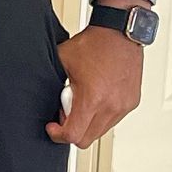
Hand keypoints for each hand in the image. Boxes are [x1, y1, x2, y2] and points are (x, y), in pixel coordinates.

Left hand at [46, 23, 144, 147]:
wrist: (120, 32)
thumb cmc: (95, 43)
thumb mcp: (63, 61)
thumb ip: (52, 82)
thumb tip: (40, 93)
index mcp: (92, 98)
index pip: (74, 135)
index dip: (58, 135)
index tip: (53, 127)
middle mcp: (111, 106)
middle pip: (86, 139)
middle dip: (72, 130)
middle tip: (66, 111)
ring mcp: (123, 106)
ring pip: (100, 131)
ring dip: (87, 123)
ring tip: (83, 101)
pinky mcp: (132, 102)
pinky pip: (112, 120)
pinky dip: (101, 115)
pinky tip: (96, 97)